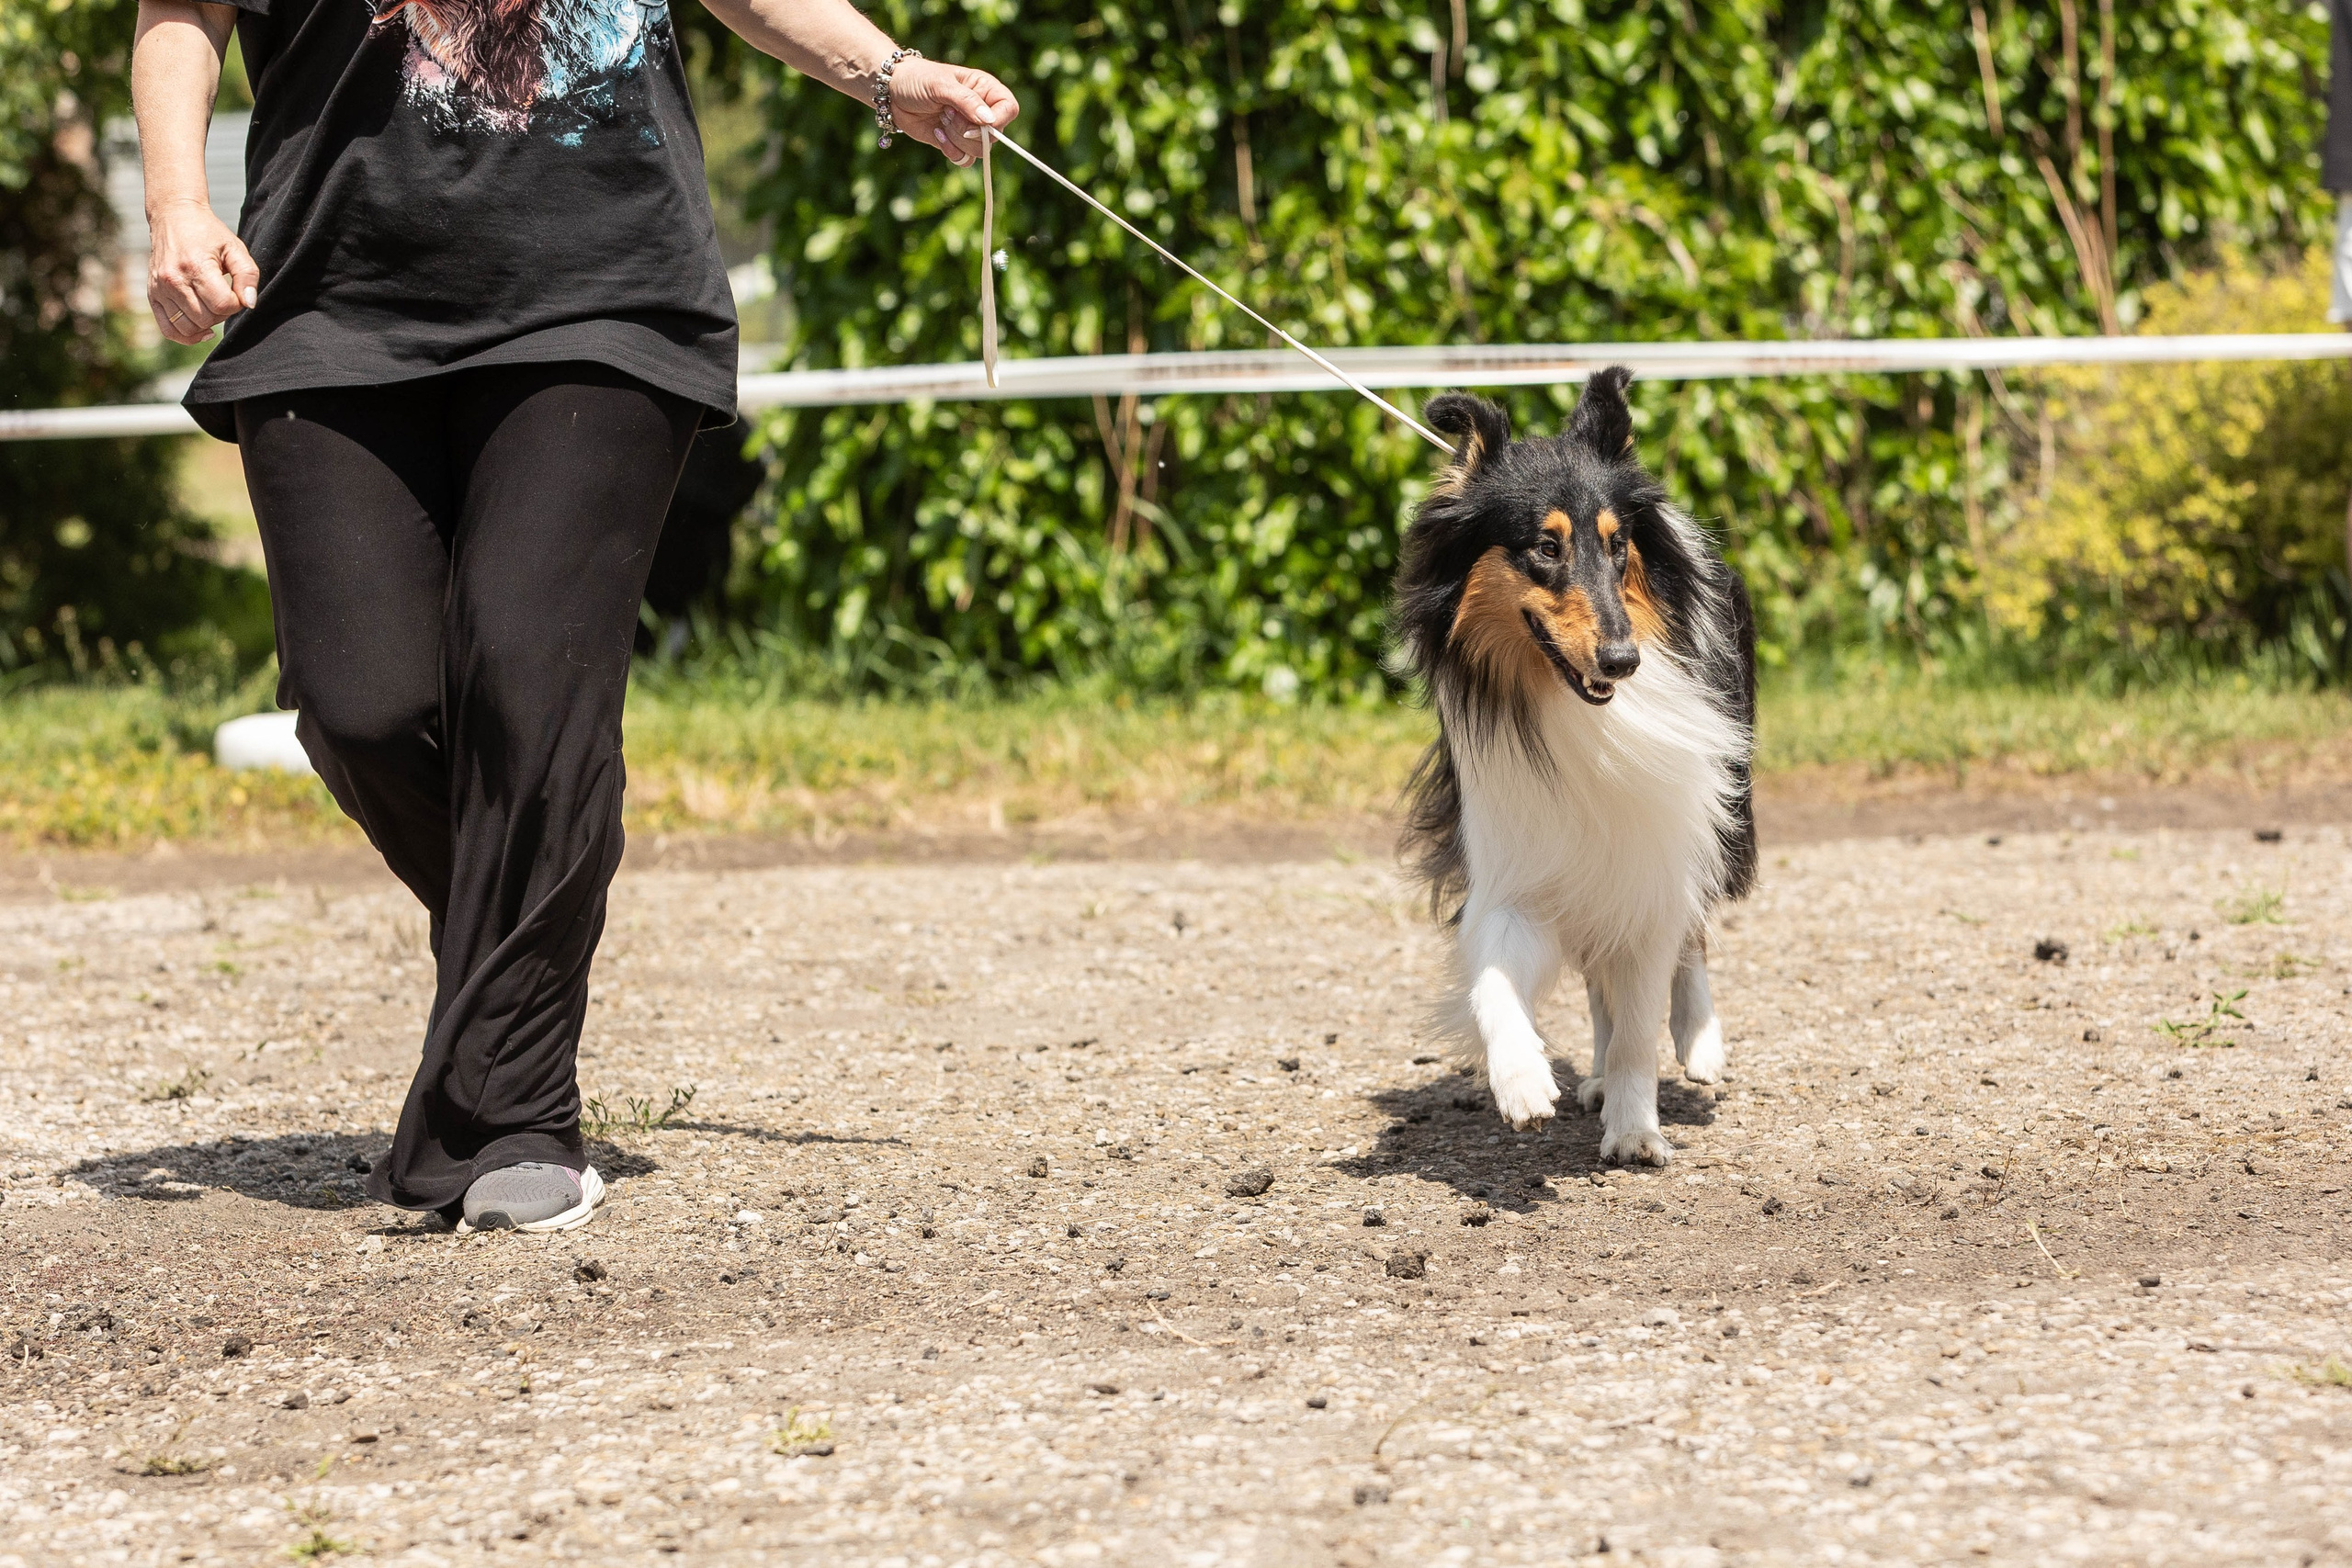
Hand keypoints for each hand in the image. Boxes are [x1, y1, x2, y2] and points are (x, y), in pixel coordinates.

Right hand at [147, 198, 258, 343]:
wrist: (174, 217)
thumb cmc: (209, 234)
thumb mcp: (235, 248)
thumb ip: (248, 275)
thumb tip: (249, 303)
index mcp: (196, 267)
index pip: (223, 305)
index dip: (236, 303)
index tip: (234, 290)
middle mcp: (173, 280)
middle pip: (206, 319)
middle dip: (222, 313)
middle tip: (223, 295)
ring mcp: (159, 289)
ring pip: (188, 327)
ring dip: (206, 323)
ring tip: (210, 305)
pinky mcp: (152, 295)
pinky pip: (168, 329)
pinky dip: (185, 335)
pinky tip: (201, 328)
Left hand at [887, 58, 1018, 166]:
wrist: (893, 93)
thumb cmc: (917, 80)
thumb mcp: (941, 85)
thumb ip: (966, 101)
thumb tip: (989, 121)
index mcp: (985, 89)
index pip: (1009, 109)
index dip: (1000, 120)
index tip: (981, 122)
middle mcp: (981, 110)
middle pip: (995, 136)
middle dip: (968, 130)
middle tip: (947, 113)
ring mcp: (968, 129)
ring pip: (979, 150)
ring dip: (957, 139)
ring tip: (941, 120)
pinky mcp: (955, 143)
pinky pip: (964, 159)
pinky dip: (951, 151)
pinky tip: (936, 133)